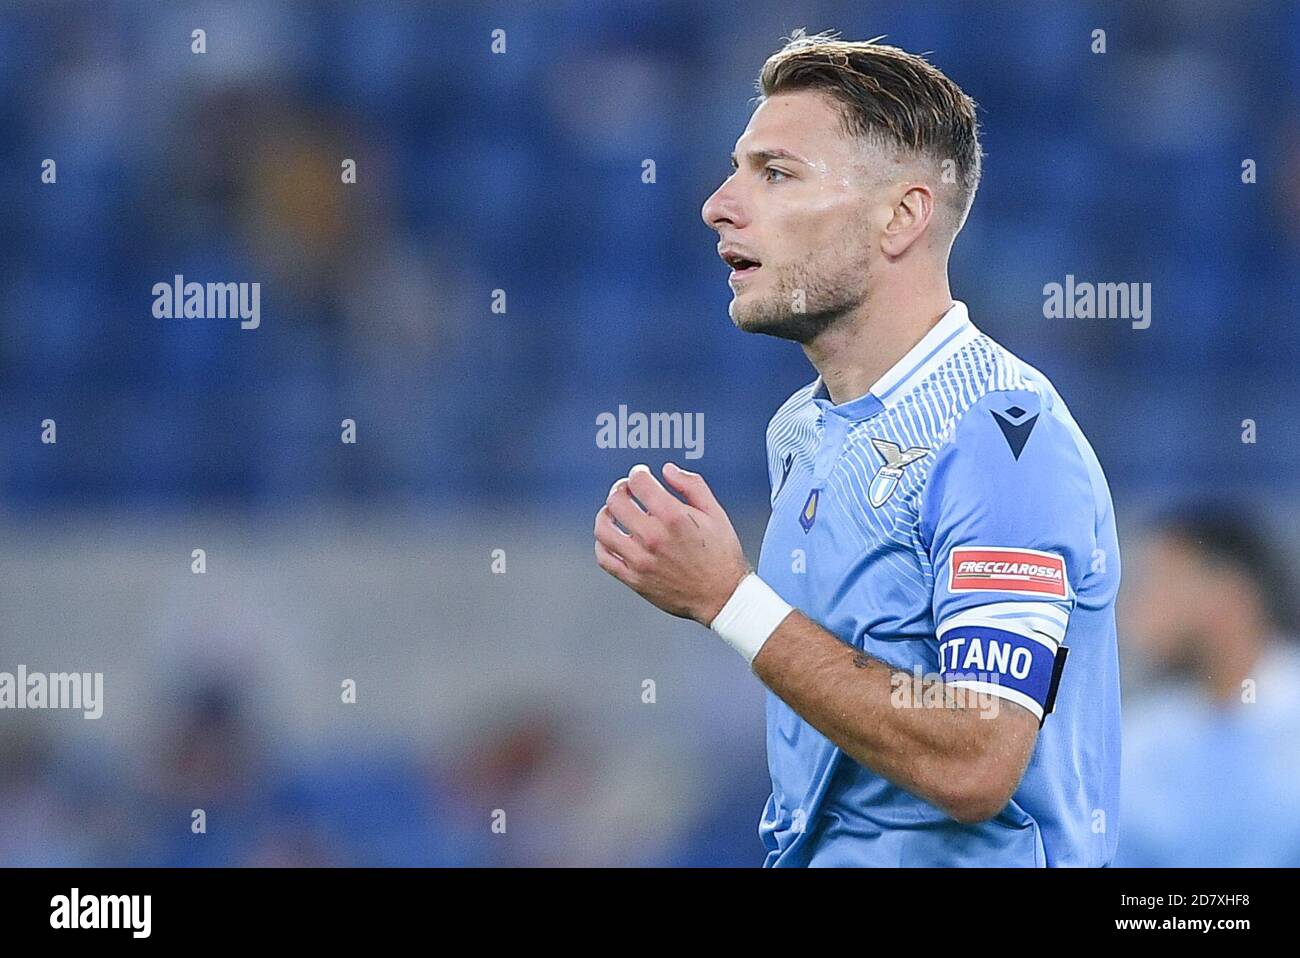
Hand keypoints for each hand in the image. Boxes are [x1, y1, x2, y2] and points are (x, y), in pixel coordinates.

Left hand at [594, 462, 749, 624]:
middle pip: (617, 502)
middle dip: (620, 489)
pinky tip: (611, 536)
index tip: (641, 474)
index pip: (639, 483)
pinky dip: (602, 543)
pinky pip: (605, 558)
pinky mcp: (634, 579)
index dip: (638, 473)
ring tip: (613, 511)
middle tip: (626, 489)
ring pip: (604, 528)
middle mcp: (653, 538)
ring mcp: (640, 560)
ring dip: (605, 514)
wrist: (722, 597)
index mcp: (673, 518)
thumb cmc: (721, 556)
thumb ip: (691, 485)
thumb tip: (668, 470)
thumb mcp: (715, 513)